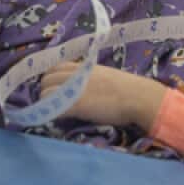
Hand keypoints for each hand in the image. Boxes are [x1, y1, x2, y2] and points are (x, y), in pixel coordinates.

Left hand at [40, 62, 163, 126]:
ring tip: (53, 111)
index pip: (56, 66)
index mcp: (84, 67)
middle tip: (52, 102)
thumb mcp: (106, 75)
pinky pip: (54, 107)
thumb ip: (90, 78)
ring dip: (46, 103)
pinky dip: (51, 113)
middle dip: (45, 90)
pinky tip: (56, 118)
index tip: (54, 87)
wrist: (139, 97)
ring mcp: (76, 89)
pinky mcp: (78, 104)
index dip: (51, 77)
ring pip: (46, 92)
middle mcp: (77, 75)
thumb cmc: (129, 89)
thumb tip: (81, 85)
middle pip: (47, 78)